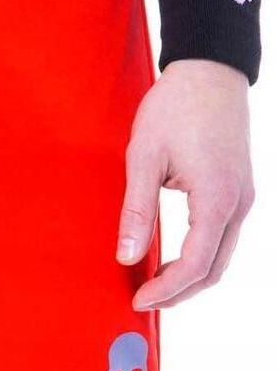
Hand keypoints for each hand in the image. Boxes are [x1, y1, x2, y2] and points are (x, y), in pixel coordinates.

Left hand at [117, 61, 253, 309]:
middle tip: (144, 300)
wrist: (210, 69)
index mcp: (216, 197)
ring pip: (221, 257)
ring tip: (154, 283)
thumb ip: (136, 211)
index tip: (139, 301)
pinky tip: (172, 257)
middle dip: (179, 293)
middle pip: (213, 270)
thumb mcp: (144, 157)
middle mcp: (238, 203)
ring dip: (190, 277)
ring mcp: (243, 197)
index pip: (194, 265)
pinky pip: (222, 237)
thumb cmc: (176, 106)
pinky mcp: (239, 190)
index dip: (166, 291)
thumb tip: (126, 256)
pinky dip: (200, 256)